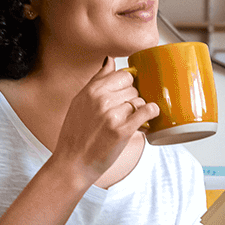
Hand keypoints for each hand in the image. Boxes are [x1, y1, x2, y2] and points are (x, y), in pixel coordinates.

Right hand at [52, 57, 159, 181]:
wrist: (73, 163)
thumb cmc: (76, 135)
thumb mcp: (80, 102)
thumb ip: (97, 80)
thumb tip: (110, 60)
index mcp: (91, 91)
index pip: (122, 75)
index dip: (128, 85)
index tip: (126, 95)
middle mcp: (101, 99)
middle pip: (133, 87)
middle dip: (133, 99)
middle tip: (127, 112)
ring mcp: (112, 114)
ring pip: (139, 100)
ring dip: (139, 110)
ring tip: (131, 121)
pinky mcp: (122, 130)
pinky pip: (146, 111)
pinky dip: (151, 113)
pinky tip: (149, 118)